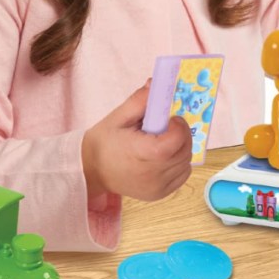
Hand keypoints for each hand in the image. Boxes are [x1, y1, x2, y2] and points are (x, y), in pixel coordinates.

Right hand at [82, 81, 191, 200]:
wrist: (91, 170)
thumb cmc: (104, 142)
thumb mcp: (118, 116)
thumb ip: (140, 101)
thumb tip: (158, 85)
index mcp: (142, 154)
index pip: (176, 139)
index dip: (178, 126)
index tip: (169, 119)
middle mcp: (152, 174)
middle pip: (185, 150)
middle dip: (182, 134)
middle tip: (166, 128)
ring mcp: (158, 187)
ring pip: (186, 162)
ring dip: (181, 148)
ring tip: (161, 142)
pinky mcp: (160, 194)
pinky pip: (183, 174)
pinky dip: (179, 163)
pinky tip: (162, 157)